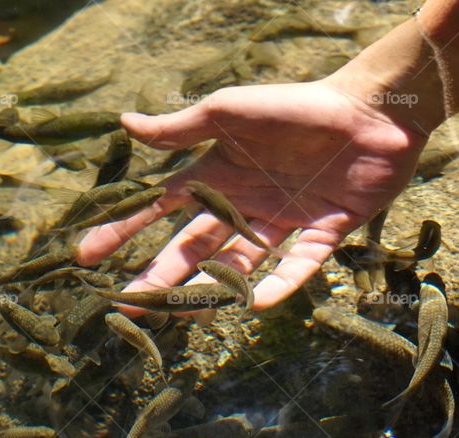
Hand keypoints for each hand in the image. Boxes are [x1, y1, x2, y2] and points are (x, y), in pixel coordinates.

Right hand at [76, 78, 428, 312]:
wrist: (370, 109)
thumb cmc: (293, 105)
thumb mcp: (229, 111)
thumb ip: (180, 128)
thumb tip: (124, 124)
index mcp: (218, 175)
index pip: (161, 208)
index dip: (125, 230)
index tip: (87, 255)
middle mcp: (244, 205)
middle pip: (194, 248)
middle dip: (161, 276)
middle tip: (130, 304)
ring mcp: (282, 224)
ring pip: (239, 267)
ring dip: (210, 290)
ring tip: (180, 312)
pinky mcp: (323, 235)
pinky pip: (296, 268)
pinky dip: (278, 286)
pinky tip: (255, 306)